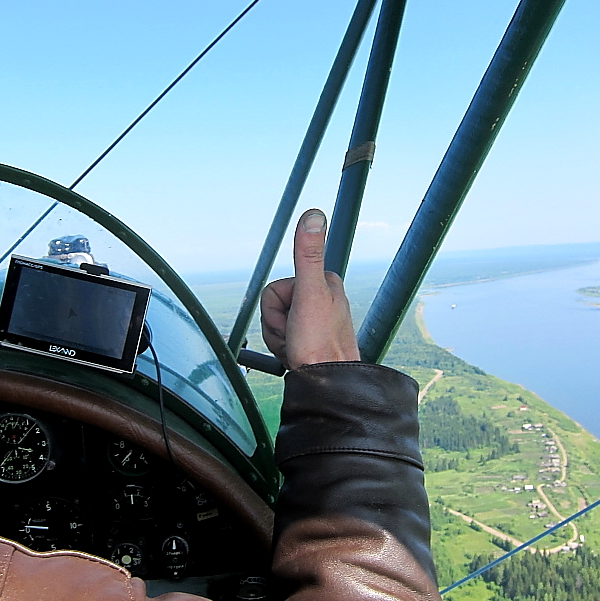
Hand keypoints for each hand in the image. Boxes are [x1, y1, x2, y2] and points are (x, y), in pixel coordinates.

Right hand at [260, 209, 360, 370]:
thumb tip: (313, 214)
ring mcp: (313, 320)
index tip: (298, 319)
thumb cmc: (320, 344)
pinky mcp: (308, 339)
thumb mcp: (310, 293)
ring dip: (278, 340)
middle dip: (276, 327)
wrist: (327, 386)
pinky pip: (278, 339)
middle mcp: (320, 298)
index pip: (274, 289)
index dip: (277, 308)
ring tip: (298, 348)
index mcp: (323, 282)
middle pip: (271, 306)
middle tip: (297, 337)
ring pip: (272, 324)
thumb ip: (309, 253)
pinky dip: (282, 350)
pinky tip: (297, 355)